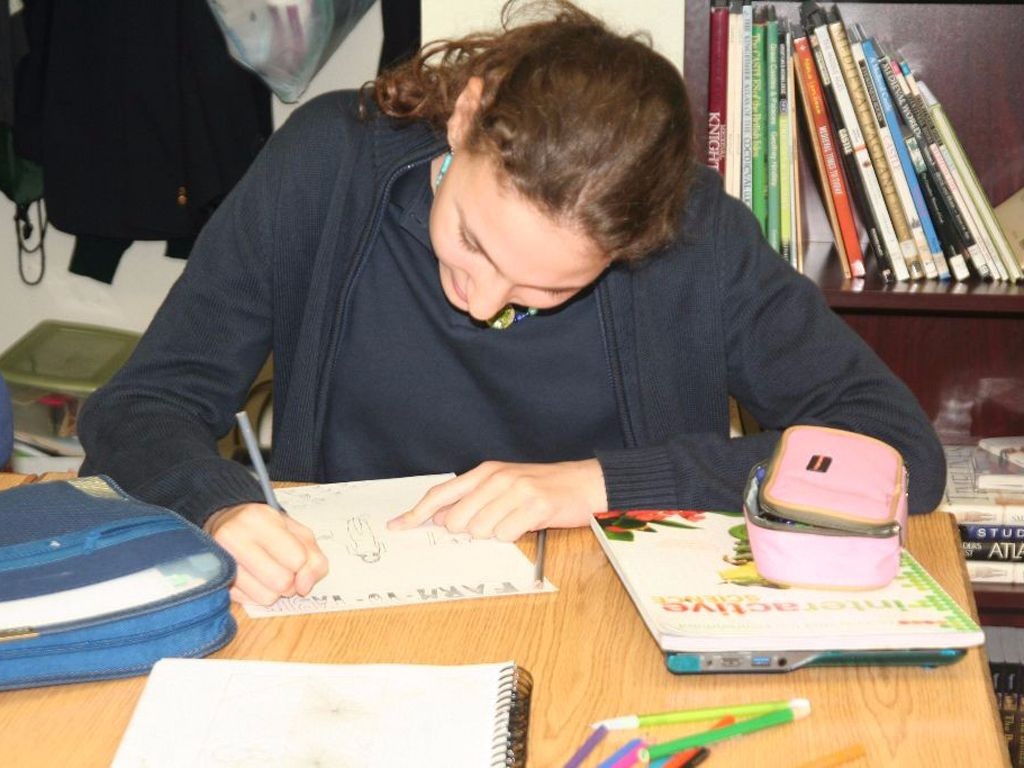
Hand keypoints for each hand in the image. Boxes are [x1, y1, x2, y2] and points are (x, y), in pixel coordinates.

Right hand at [204, 502, 328, 605]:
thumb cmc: (265, 528)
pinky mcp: (214, 581)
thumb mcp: (297, 532)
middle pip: (282, 582)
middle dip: (290, 581)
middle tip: (283, 567)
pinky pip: (249, 602)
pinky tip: (253, 578)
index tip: (296, 556)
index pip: (298, 559)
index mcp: (259, 518)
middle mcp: (234, 537)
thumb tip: (305, 587)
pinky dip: (257, 594)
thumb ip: (313, 557)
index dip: (303, 564)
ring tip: (267, 572)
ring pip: (266, 597)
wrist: (226, 524)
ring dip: (274, 591)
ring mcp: (220, 561)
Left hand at [387, 459, 607, 540]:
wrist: (584, 483)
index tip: (397, 526)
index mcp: (485, 472)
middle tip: (496, 522)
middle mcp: (497, 478)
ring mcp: (516, 491)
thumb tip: (444, 520)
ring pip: (481, 531)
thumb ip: (473, 500)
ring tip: (515, 521)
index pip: (441, 494)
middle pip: (458, 520)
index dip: (417, 513)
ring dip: (495, 534)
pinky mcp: (535, 506)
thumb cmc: (542, 488)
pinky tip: (527, 525)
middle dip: (470, 531)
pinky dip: (513, 537)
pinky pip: (506, 535)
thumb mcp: (504, 486)